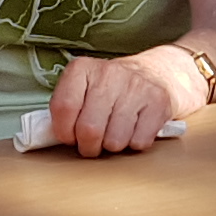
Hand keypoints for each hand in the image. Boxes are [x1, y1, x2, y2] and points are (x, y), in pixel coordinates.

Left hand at [47, 47, 203, 157]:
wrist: (165, 71)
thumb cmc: (117, 87)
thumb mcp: (88, 87)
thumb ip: (68, 107)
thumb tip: (50, 136)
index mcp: (83, 68)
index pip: (63, 108)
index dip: (64, 132)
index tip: (70, 136)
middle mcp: (109, 73)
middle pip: (89, 130)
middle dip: (89, 146)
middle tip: (94, 143)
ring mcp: (136, 87)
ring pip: (114, 140)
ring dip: (114, 145)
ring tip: (117, 132)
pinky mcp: (159, 102)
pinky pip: (139, 142)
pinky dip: (136, 143)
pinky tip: (136, 129)